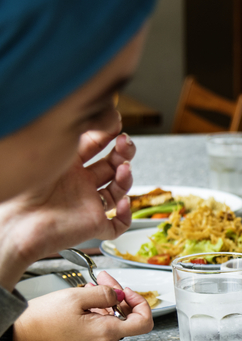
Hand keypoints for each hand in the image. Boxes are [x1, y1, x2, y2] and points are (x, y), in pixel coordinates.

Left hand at [0, 131, 135, 289]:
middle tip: (124, 143)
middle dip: (123, 153)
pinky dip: (126, 214)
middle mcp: (78, 184)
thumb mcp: (56, 148)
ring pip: (118, 191)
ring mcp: (86, 205)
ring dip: (126, 178)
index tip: (116, 125)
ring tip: (123, 169)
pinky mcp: (92, 225)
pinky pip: (118, 224)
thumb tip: (104, 115)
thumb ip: (81, 130)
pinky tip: (123, 202)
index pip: (96, 146)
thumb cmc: (26, 187)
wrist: (16, 223)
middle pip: (111, 166)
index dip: (109, 135)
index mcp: (66, 165)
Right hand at [11, 271, 152, 340]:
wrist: (18, 340)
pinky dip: (98, 312)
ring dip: (107, 301)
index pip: (144, 322)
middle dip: (119, 295)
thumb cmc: (41, 322)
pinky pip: (101, 327)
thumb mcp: (76, 297)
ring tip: (91, 287)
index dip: (140, 303)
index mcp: (107, 333)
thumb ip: (106, 293)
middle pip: (127, 317)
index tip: (128, 291)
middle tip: (104, 279)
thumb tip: (121, 294)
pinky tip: (86, 300)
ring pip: (113, 320)